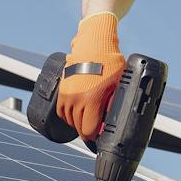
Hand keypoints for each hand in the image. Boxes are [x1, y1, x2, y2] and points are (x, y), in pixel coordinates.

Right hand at [55, 12, 124, 139]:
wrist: (94, 45)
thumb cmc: (110, 63)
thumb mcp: (119, 84)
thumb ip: (115, 104)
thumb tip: (115, 121)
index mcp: (92, 100)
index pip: (89, 130)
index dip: (96, 136)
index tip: (101, 135)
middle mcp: (77, 100)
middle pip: (79, 128)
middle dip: (88, 130)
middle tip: (97, 128)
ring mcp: (67, 95)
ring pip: (69, 121)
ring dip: (78, 123)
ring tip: (88, 120)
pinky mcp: (62, 90)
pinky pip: (62, 111)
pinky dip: (68, 116)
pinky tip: (77, 113)